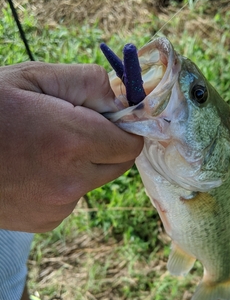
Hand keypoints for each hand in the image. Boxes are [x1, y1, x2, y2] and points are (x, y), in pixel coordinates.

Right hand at [0, 61, 142, 231]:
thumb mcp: (31, 78)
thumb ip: (86, 82)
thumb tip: (122, 97)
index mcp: (72, 139)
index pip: (130, 144)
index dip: (123, 129)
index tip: (109, 120)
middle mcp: (70, 180)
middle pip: (116, 165)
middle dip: (105, 146)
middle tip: (74, 129)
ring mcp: (57, 206)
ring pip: (91, 182)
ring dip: (80, 165)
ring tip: (39, 149)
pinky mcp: (44, 222)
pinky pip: (69, 199)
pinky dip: (59, 185)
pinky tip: (28, 171)